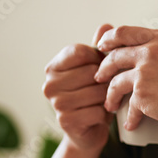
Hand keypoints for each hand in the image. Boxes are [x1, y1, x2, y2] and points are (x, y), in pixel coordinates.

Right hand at [42, 24, 113, 150]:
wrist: (89, 131)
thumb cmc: (94, 96)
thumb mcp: (97, 70)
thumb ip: (100, 50)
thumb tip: (105, 26)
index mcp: (54, 67)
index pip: (80, 51)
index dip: (99, 59)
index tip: (103, 68)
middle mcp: (49, 84)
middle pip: (92, 72)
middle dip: (106, 81)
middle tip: (106, 90)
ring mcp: (55, 103)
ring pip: (97, 92)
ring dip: (107, 98)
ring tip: (103, 102)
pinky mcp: (66, 121)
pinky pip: (98, 111)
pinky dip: (105, 114)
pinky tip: (99, 116)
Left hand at [93, 26, 157, 138]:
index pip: (125, 32)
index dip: (109, 39)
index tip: (102, 48)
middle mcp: (152, 50)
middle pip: (115, 56)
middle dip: (103, 67)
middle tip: (100, 77)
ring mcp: (145, 70)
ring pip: (115, 81)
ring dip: (109, 94)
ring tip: (110, 104)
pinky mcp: (142, 92)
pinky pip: (128, 104)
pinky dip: (129, 117)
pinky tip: (129, 123)